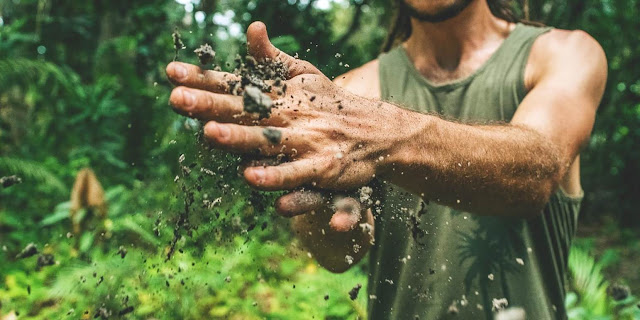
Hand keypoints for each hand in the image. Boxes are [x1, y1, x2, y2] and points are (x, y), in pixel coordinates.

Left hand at [166, 22, 399, 192]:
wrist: (377, 132)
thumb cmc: (331, 104)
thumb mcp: (303, 75)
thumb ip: (272, 58)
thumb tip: (252, 27)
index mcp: (278, 94)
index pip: (234, 84)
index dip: (203, 78)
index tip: (170, 72)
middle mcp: (288, 115)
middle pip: (243, 110)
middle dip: (209, 104)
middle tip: (176, 98)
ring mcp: (305, 141)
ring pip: (267, 141)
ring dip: (239, 138)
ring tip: (210, 134)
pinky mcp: (322, 167)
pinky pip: (296, 174)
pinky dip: (276, 176)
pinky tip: (252, 177)